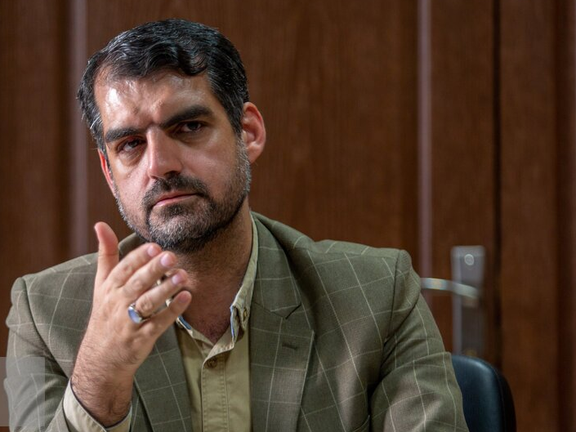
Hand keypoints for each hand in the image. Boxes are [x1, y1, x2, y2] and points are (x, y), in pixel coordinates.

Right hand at [70, 222, 191, 425]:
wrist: (101, 358)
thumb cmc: (106, 313)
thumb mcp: (101, 284)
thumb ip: (106, 254)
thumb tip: (100, 224)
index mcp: (110, 288)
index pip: (123, 269)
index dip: (138, 258)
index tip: (154, 246)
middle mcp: (118, 303)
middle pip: (137, 284)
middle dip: (153, 270)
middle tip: (171, 256)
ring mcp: (129, 322)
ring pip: (147, 304)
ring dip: (165, 290)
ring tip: (182, 276)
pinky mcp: (142, 338)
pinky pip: (158, 324)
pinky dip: (172, 311)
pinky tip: (187, 298)